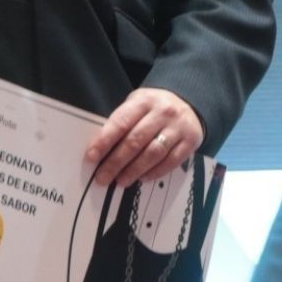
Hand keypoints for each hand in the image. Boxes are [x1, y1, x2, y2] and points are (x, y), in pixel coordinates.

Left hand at [84, 87, 201, 186]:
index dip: (104, 141)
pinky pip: (170, 162)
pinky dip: (154, 172)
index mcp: (144, 100)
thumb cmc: (154, 108)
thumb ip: (122, 122)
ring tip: (120, 181)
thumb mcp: (137, 104)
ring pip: (153, 153)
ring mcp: (178, 127)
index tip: (91, 157)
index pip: (121, 122)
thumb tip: (100, 149)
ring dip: (134, 170)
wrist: (188, 103)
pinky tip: (142, 178)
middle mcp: (163, 112)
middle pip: (135, 141)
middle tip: (103, 177)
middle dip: (116, 162)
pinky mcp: (190, 142)